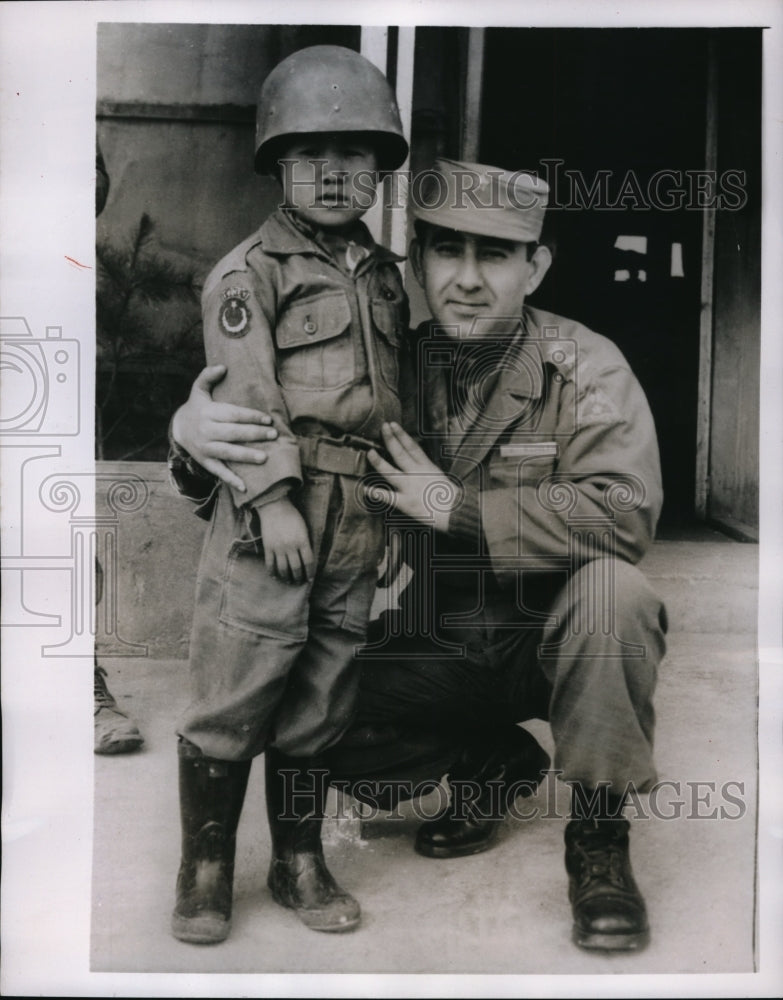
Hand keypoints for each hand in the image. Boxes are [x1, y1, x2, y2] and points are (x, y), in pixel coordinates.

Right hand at [171, 365, 277, 492]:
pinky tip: (245, 487)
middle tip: (273, 436)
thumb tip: (223, 367)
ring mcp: (205, 448)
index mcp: (208, 413)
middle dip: (253, 435)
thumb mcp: (198, 390)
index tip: (268, 420)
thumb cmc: (197, 407)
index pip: (233, 414)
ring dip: (246, 456)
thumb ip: (208, 376)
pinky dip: (231, 480)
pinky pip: (218, 472)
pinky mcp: (205, 462)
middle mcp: (206, 431)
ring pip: (227, 453)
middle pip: (233, 433)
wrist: (178, 429)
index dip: (251, 417)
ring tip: (265, 458)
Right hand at [257, 497, 314, 584]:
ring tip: (288, 582)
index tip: (309, 579)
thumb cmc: (292, 516)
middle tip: (299, 582)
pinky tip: (275, 576)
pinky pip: (270, 564)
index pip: (308, 562)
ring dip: (286, 578)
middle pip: (296, 568)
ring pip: (283, 569)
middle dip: (298, 578)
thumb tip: (307, 559)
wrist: (275, 507)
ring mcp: (278, 547)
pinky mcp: (268, 547)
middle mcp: (291, 546)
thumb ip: (305, 543)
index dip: (309, 573)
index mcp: (302, 541)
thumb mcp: (304, 528)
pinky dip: (272, 572)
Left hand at [366, 422, 460, 532]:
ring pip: (392, 472)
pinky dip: (377, 493)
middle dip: (391, 440)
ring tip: (370, 452)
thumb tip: (413, 457)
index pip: (412, 447)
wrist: (456, 512)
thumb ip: (424, 466)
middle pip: (401, 454)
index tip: (393, 424)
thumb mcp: (437, 475)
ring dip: (379, 462)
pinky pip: (389, 497)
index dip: (402, 435)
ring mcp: (410, 488)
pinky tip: (366, 488)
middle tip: (382, 428)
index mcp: (426, 467)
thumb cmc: (447, 496)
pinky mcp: (406, 503)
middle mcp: (416, 474)